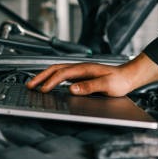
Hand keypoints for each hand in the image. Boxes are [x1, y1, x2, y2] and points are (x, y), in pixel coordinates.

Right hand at [26, 53, 157, 95]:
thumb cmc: (119, 81)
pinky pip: (62, 75)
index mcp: (84, 69)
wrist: (128, 77)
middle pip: (55, 69)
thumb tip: (72, 89)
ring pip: (57, 71)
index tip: (42, 90)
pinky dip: (51, 79)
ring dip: (44, 77)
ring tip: (34, 85)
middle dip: (40, 77)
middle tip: (29, 85)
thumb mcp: (107, 85)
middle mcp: (80, 68)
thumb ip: (89, 87)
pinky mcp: (80, 75)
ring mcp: (79, 71)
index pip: (62, 74)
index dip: (51, 82)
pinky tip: (49, 85)